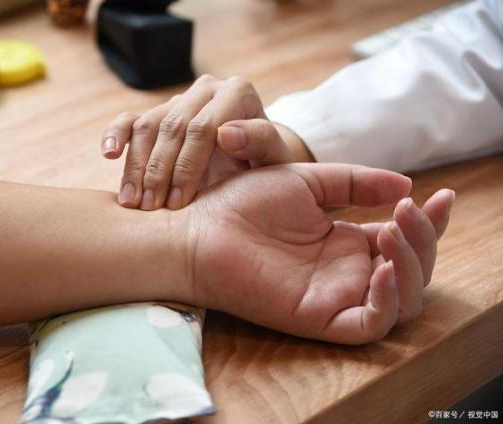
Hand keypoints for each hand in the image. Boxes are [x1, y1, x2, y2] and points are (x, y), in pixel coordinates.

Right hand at [101, 75, 311, 209]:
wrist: (255, 164)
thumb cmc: (268, 167)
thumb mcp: (276, 160)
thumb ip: (261, 141)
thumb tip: (225, 133)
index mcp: (237, 93)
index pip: (203, 128)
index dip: (187, 166)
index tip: (179, 203)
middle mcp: (206, 90)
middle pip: (172, 127)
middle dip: (159, 171)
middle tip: (151, 208)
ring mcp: (180, 100)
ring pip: (147, 125)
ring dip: (136, 166)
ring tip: (132, 202)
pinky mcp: (159, 114)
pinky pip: (130, 119)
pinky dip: (115, 134)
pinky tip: (108, 155)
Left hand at [187, 163, 453, 343]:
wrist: (200, 227)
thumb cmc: (243, 203)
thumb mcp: (307, 181)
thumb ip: (355, 183)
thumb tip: (405, 186)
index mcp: (345, 243)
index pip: (403, 241)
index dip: (430, 222)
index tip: (443, 195)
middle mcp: (345, 273)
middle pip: (412, 271)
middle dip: (424, 240)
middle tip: (409, 210)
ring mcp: (334, 297)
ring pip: (402, 301)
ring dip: (411, 265)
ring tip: (392, 229)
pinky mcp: (318, 318)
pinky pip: (370, 323)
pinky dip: (387, 299)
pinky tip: (380, 266)